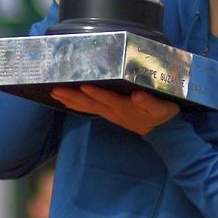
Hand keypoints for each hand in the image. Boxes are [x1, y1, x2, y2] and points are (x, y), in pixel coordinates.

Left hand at [51, 85, 179, 134]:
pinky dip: (77, 105)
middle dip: (72, 97)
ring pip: (87, 107)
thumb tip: (137, 95)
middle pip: (90, 104)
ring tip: (54, 93)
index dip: (96, 94)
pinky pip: (89, 109)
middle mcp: (114, 111)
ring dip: (70, 100)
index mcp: (125, 107)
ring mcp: (110, 114)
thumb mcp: (161, 109)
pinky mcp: (110, 114)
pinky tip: (67, 101)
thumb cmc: (163, 115)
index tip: (82, 86)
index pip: (108, 100)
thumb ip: (149, 102)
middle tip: (54, 89)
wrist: (163, 131)